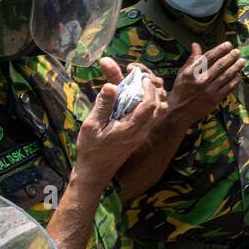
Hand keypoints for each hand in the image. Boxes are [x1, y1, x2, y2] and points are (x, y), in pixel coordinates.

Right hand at [74, 59, 166, 190]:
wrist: (95, 172)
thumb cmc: (91, 149)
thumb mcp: (91, 126)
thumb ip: (103, 106)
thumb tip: (111, 85)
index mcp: (130, 128)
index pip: (149, 105)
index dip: (147, 88)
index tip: (140, 76)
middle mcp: (141, 132)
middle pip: (158, 107)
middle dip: (152, 90)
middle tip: (140, 79)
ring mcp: (142, 135)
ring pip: (158, 113)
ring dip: (153, 98)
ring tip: (139, 88)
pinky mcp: (140, 137)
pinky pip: (152, 119)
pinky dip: (150, 106)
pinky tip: (135, 101)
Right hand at [169, 41, 243, 126]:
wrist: (179, 111)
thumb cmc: (181, 90)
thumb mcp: (182, 73)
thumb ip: (191, 59)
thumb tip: (196, 45)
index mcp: (192, 72)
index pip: (209, 57)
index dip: (220, 50)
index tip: (228, 44)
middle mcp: (201, 81)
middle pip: (219, 65)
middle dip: (230, 57)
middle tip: (237, 52)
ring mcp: (209, 91)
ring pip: (226, 76)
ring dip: (235, 67)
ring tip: (241, 61)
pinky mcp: (215, 100)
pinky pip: (228, 88)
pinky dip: (234, 80)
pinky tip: (238, 75)